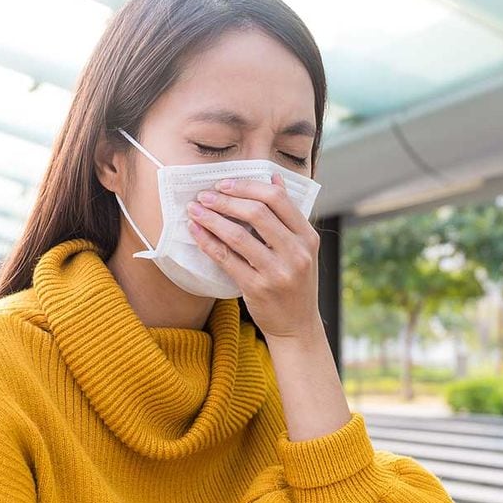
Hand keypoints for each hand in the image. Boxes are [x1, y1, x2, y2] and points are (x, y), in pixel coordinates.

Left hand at [185, 172, 320, 340]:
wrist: (297, 326)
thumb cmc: (295, 282)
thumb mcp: (301, 248)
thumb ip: (287, 214)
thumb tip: (274, 176)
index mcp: (308, 237)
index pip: (278, 198)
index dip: (248, 186)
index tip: (225, 183)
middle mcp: (296, 253)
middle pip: (257, 213)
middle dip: (226, 200)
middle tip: (205, 195)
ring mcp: (277, 272)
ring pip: (238, 235)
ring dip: (212, 218)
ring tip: (195, 209)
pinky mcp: (257, 288)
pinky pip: (226, 259)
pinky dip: (208, 242)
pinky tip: (196, 231)